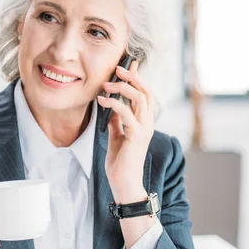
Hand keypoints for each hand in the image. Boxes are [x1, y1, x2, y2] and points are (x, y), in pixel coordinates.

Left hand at [97, 60, 154, 202]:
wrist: (124, 184)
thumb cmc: (120, 163)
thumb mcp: (117, 138)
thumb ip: (117, 123)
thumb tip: (111, 109)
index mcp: (144, 123)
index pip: (144, 94)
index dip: (137, 78)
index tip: (128, 65)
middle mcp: (148, 123)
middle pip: (145, 92)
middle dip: (132, 77)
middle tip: (117, 69)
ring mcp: (144, 129)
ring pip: (139, 98)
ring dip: (121, 87)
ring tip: (105, 85)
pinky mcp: (137, 136)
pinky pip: (126, 113)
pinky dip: (113, 104)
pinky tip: (101, 101)